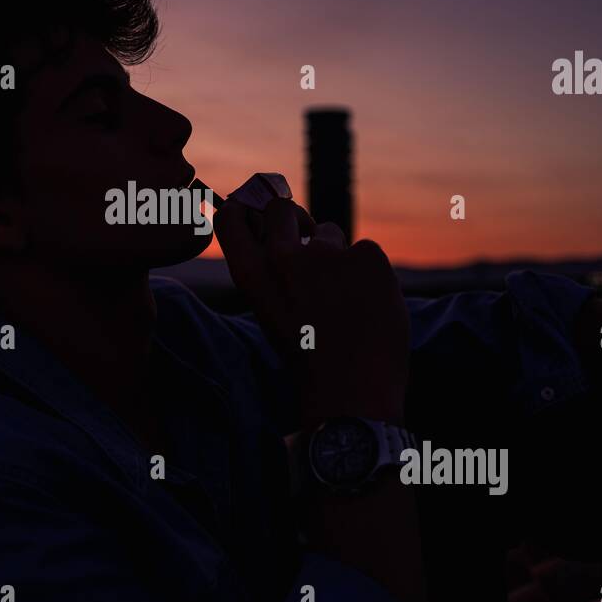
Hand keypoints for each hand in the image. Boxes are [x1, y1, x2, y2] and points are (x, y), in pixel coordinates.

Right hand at [213, 196, 408, 426]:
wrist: (350, 393)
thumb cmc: (308, 358)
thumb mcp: (270, 314)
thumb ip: (271, 274)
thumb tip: (289, 235)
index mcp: (252, 276)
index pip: (232, 219)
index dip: (245, 209)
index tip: (257, 213)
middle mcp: (283, 257)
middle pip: (281, 208)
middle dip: (293, 220)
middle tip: (308, 246)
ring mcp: (327, 253)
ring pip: (331, 233)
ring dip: (336, 256)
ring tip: (344, 301)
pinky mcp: (367, 255)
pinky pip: (365, 252)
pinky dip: (369, 274)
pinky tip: (369, 306)